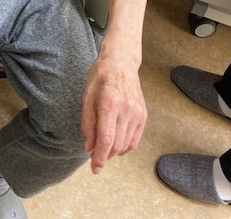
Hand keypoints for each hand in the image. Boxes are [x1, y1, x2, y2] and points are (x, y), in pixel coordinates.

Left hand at [81, 52, 146, 173]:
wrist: (121, 62)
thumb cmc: (101, 76)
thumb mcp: (87, 96)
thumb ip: (87, 123)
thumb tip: (89, 147)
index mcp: (110, 103)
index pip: (106, 139)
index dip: (100, 158)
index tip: (95, 169)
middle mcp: (126, 109)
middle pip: (117, 145)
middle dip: (104, 155)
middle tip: (94, 154)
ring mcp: (137, 112)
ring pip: (126, 145)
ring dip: (114, 151)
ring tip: (103, 145)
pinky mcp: (143, 115)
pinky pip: (135, 140)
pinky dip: (124, 146)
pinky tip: (115, 141)